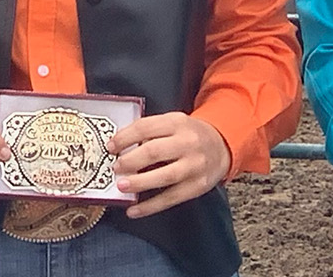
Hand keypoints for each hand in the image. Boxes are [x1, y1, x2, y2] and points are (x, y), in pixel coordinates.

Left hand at [111, 112, 230, 218]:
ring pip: (164, 176)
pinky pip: (170, 198)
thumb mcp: (173, 123)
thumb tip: (119, 147)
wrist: (222, 146)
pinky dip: (149, 207)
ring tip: (121, 186)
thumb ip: (150, 131)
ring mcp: (194, 166)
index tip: (110, 147)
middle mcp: (187, 143)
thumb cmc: (189, 135)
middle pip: (154, 151)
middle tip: (115, 168)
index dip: (124, 138)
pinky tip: (134, 210)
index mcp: (177, 122)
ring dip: (139, 183)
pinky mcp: (196, 187)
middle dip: (130, 161)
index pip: (145, 127)